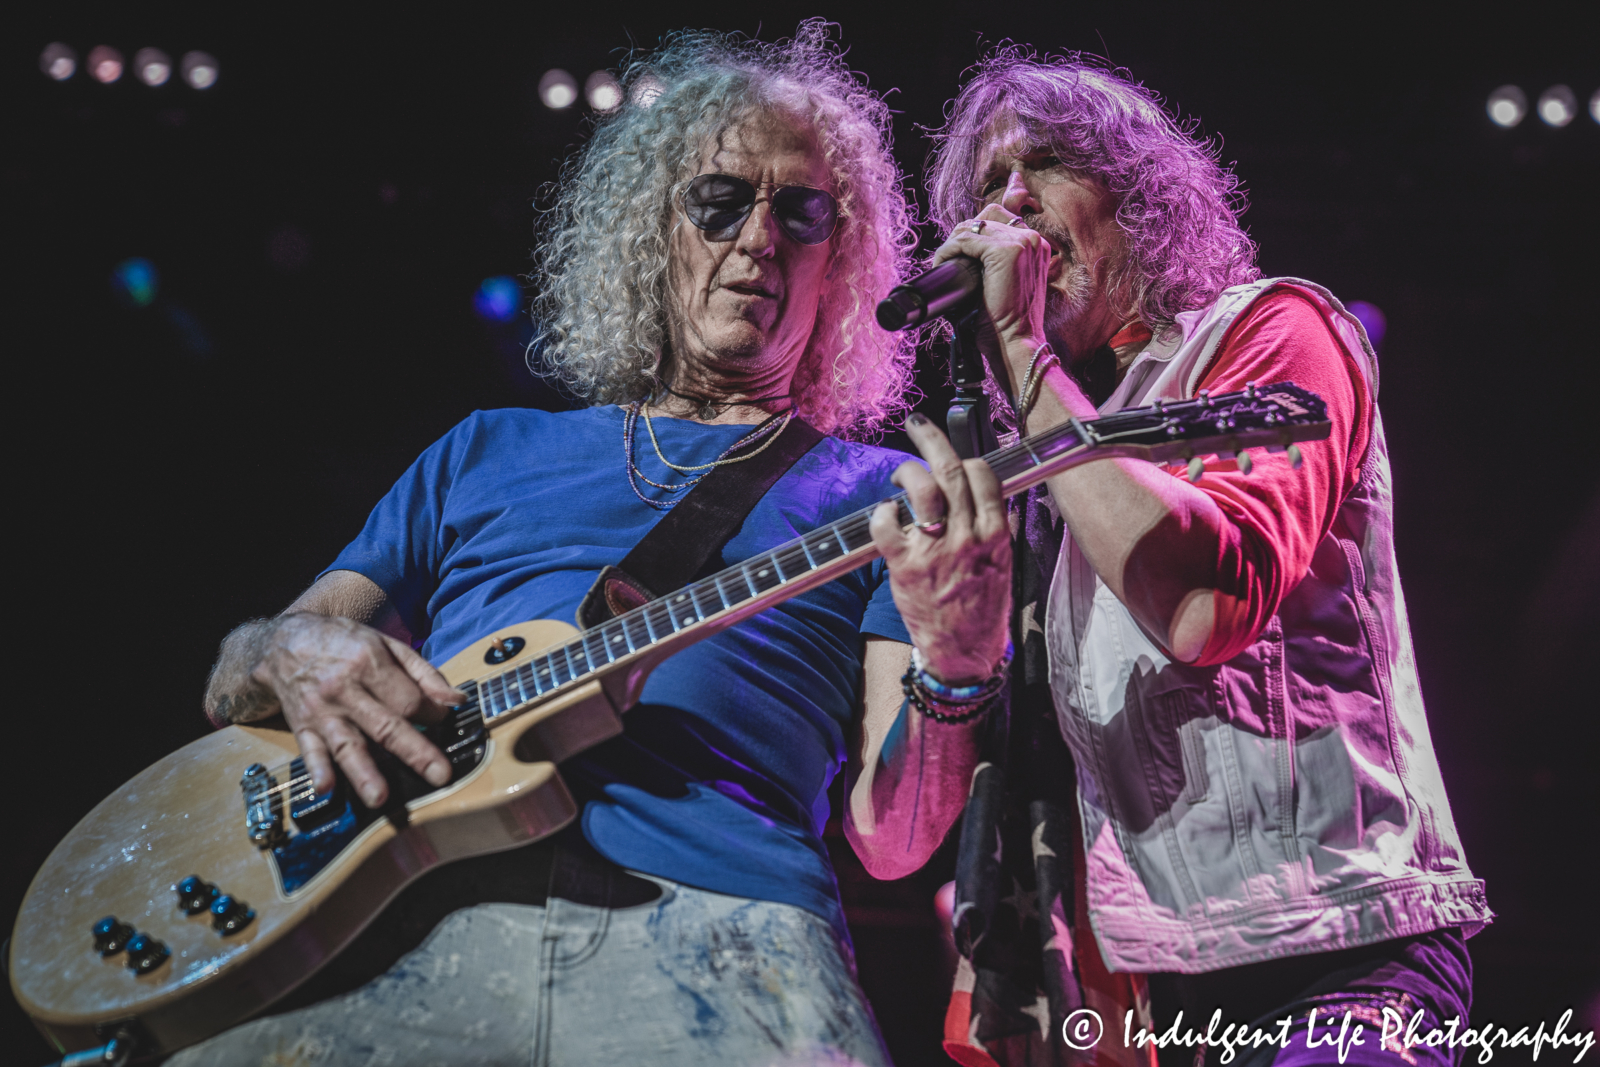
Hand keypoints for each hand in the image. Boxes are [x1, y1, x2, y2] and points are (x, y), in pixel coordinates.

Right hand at [251, 613, 463, 806]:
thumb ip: (425, 674)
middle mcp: (345, 689)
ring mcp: (322, 711)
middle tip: (439, 774)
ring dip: (363, 772)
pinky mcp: (302, 726)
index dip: (434, 715)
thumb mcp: (388, 645)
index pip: (410, 700)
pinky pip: (310, 751)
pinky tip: (327, 788)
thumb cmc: (345, 644)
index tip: (445, 722)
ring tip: (379, 797)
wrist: (285, 642)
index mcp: (370, 664)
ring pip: (347, 744)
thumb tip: (457, 701)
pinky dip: (317, 770)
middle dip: (415, 752)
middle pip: (386, 725)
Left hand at [870, 413, 1011, 685]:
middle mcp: (966, 537)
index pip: (984, 476)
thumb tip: (989, 502)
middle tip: (918, 425)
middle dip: (931, 439)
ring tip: (900, 476)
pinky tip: (886, 515)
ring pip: (920, 489)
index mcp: (994, 535)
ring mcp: (934, 549)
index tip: (957, 456)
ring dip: (906, 472)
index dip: (967, 459)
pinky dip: (882, 513)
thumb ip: (996, 531)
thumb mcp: (1004, 567)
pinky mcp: (904, 565)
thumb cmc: (983, 611)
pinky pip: (886, 524)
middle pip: (950, 470)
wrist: (964, 653)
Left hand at [930, 204, 1052, 385]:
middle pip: (984, 218)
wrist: (1014, 342)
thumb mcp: (1005, 283)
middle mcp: (1033, 238)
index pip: (997, 219)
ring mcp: (1022, 242)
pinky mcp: (1006, 251)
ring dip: (951, 244)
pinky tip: (942, 264)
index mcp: (1035, 244)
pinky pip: (965, 239)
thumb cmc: (1005, 320)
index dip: (972, 234)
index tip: (958, 255)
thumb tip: (963, 251)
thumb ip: (994, 263)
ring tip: (942, 264)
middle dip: (961, 236)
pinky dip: (948, 250)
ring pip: (972, 227)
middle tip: (947, 260)